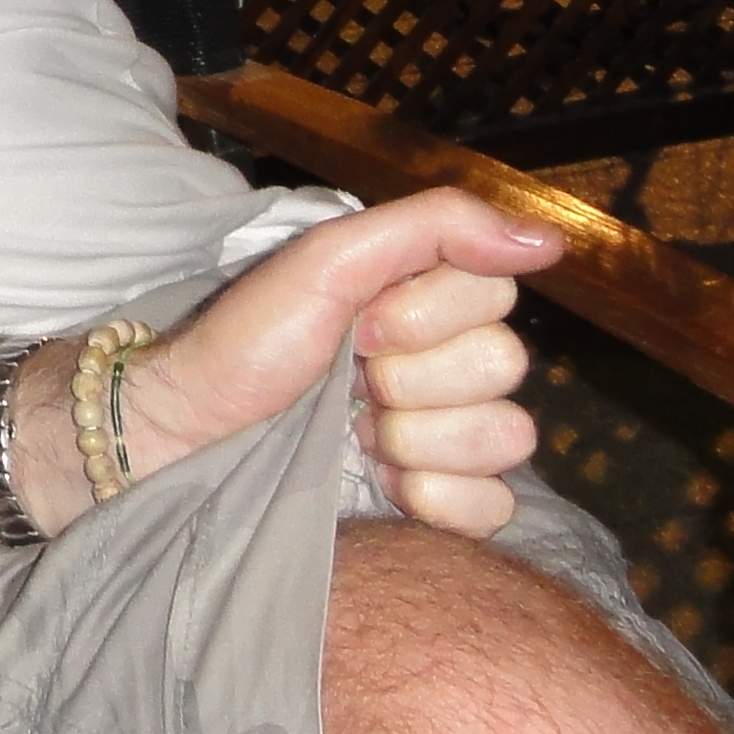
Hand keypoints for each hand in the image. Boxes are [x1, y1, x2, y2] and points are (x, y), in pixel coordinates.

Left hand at [113, 189, 558, 537]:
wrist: (186, 440)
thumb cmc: (244, 345)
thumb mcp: (326, 261)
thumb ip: (434, 228)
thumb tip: (548, 239)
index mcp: (424, 298)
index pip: (497, 294)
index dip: (424, 314)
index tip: (358, 323)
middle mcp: (445, 362)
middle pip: (504, 367)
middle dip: (413, 376)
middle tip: (350, 378)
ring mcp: (446, 436)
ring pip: (507, 437)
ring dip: (418, 438)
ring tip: (356, 433)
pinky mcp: (440, 503)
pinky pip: (495, 506)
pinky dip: (437, 499)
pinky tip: (385, 486)